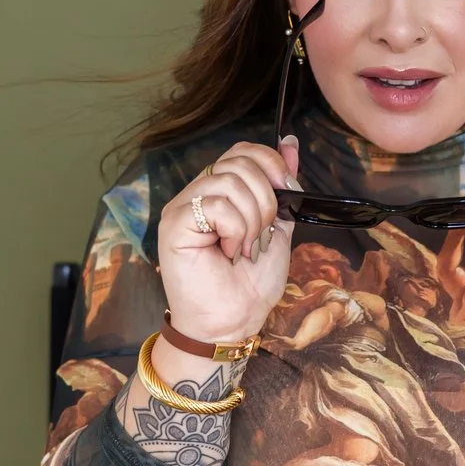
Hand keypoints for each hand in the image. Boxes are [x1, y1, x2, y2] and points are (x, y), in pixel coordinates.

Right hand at [156, 135, 300, 342]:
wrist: (232, 322)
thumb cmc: (249, 285)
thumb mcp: (277, 228)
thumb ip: (282, 189)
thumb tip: (290, 143)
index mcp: (219, 192)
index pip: (242, 151)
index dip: (271, 162)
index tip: (287, 191)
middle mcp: (197, 194)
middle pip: (238, 161)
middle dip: (265, 198)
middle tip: (262, 235)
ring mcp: (181, 208)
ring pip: (228, 181)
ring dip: (251, 219)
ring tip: (245, 248)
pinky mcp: (173, 224)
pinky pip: (215, 204)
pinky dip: (235, 229)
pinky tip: (229, 251)